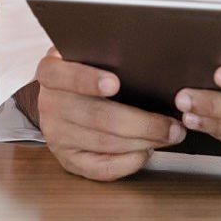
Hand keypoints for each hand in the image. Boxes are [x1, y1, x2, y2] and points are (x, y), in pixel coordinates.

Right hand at [35, 47, 186, 180]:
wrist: (63, 94)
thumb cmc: (89, 67)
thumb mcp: (89, 52)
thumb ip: (107, 51)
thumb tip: (150, 56)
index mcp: (50, 71)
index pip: (64, 75)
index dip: (88, 80)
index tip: (115, 83)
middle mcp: (49, 104)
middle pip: (95, 116)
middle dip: (140, 122)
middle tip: (171, 124)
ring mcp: (55, 135)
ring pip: (103, 143)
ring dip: (142, 142)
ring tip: (169, 136)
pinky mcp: (67, 159)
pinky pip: (99, 168)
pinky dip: (126, 163)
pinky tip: (147, 153)